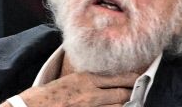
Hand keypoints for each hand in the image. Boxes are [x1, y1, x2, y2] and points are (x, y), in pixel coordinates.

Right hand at [17, 70, 139, 105]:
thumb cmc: (44, 96)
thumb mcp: (67, 81)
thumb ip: (86, 81)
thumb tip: (102, 81)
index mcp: (85, 79)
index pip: (119, 78)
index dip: (131, 80)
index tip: (137, 80)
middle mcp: (90, 93)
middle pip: (122, 93)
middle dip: (130, 94)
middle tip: (136, 93)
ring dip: (123, 105)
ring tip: (128, 103)